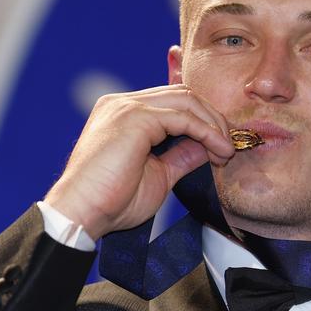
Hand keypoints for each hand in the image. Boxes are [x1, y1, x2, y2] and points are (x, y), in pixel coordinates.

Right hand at [44, 84, 234, 239]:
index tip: (221, 147)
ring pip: (186, 101)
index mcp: (124, 113)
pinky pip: (183, 117)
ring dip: (213, 125)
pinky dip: (206, 132)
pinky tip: (218, 151)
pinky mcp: (135, 118)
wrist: (81, 215)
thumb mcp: (158, 175)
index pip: (173, 102)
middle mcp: (123, 103)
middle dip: (212, 118)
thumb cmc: (112, 202)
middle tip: (228, 147)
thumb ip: (180, 156)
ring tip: (226, 152)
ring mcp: (127, 107)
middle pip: (182, 95)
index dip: (202, 120)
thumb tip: (206, 147)